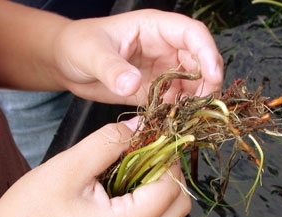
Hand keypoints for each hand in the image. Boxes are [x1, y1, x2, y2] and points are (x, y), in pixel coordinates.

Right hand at [0, 118, 190, 216]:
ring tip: (137, 166)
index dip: (167, 157)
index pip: (170, 187)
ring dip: (162, 189)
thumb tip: (141, 124)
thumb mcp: (70, 166)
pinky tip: (127, 186)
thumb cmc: (31, 209)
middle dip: (171, 174)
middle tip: (148, 151)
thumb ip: (110, 142)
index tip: (155, 136)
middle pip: (179, 207)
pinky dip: (150, 203)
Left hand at [52, 9, 222, 103]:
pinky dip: (179, 112)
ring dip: (195, 101)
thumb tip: (132, 84)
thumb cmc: (77, 45)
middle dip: (207, 82)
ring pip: (192, 84)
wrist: (68, 64)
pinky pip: (175, 101)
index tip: (214, 76)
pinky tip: (173, 123)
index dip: (208, 53)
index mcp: (155, 29)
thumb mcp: (92, 53)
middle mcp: (165, 49)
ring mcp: (162, 71)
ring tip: (188, 118)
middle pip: (200, 62)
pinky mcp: (156, 91)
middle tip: (203, 105)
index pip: (192, 34)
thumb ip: (112, 68)